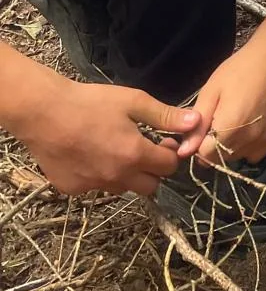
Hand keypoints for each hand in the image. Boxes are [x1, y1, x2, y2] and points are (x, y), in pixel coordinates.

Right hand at [14, 70, 199, 196]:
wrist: (42, 111)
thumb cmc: (90, 102)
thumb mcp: (133, 102)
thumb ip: (166, 116)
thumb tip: (197, 122)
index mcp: (135, 155)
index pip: (169, 167)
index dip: (170, 153)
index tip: (163, 141)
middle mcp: (117, 177)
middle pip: (150, 186)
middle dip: (153, 170)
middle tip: (142, 149)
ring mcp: (93, 186)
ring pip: (122, 189)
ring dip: (126, 175)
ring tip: (114, 149)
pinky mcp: (72, 189)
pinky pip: (95, 187)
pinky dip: (98, 175)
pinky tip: (89, 154)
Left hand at [182, 32, 265, 166]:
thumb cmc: (240, 69)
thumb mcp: (211, 91)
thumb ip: (197, 125)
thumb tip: (184, 152)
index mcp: (230, 128)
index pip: (205, 156)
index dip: (198, 143)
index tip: (201, 126)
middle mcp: (250, 139)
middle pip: (221, 159)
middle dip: (213, 145)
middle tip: (217, 119)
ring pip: (238, 156)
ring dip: (230, 146)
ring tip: (233, 120)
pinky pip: (255, 153)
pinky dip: (247, 146)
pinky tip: (248, 126)